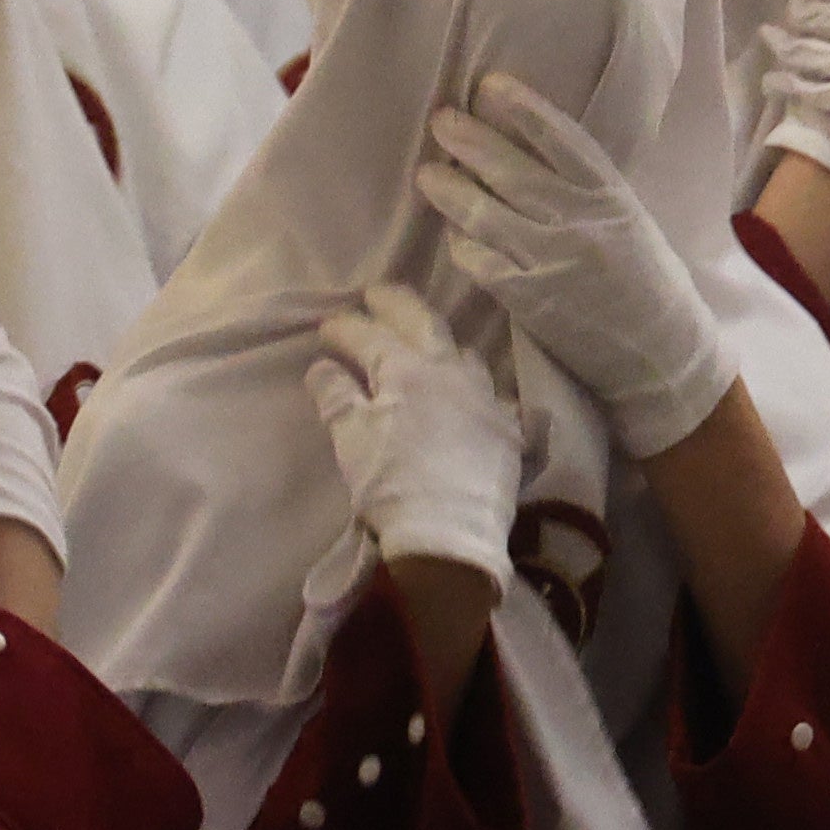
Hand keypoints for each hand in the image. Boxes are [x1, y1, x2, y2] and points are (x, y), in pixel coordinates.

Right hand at [304, 284, 523, 577]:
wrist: (450, 534)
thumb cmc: (390, 485)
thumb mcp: (350, 440)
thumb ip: (336, 397)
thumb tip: (321, 366)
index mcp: (405, 371)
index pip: (370, 336)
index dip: (346, 327)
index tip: (328, 324)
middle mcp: (450, 373)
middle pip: (425, 324)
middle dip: (397, 305)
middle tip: (378, 294)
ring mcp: (485, 398)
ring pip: (466, 355)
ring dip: (443, 342)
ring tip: (430, 341)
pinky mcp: (508, 429)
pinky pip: (499, 396)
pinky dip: (484, 389)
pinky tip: (482, 394)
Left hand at [418, 74, 735, 457]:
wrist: (662, 355)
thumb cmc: (649, 283)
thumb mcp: (630, 221)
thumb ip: (586, 190)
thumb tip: (531, 155)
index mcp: (611, 196)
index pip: (561, 140)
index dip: (524, 109)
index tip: (490, 85)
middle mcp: (580, 222)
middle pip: (513, 172)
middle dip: (471, 141)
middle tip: (441, 120)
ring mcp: (552, 262)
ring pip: (487, 214)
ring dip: (451, 190)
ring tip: (427, 173)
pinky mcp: (531, 301)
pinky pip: (482, 262)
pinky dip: (464, 245)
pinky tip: (453, 235)